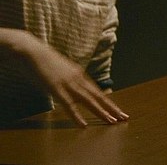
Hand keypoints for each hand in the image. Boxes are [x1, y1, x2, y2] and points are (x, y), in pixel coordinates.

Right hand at [13, 31, 128, 125]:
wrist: (31, 50)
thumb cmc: (43, 60)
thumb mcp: (61, 70)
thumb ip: (68, 79)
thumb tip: (71, 88)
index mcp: (80, 75)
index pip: (98, 91)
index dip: (109, 102)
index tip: (118, 111)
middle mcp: (78, 79)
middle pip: (98, 96)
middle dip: (112, 108)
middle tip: (124, 118)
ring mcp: (68, 84)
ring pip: (89, 101)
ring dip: (101, 112)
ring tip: (112, 121)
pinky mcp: (56, 89)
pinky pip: (69, 105)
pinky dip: (77, 116)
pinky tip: (84, 125)